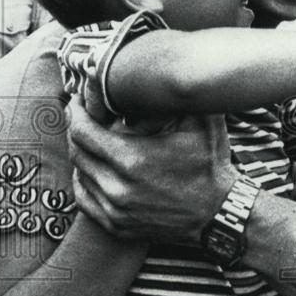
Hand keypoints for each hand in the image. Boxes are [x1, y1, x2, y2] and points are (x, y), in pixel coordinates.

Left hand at [67, 99, 236, 241]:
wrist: (219, 212)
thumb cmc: (210, 164)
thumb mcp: (202, 123)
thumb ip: (177, 96)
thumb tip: (159, 70)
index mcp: (132, 159)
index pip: (82, 131)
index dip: (76, 112)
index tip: (79, 101)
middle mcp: (118, 187)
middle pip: (77, 152)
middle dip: (77, 130)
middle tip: (84, 116)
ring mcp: (116, 210)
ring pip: (79, 175)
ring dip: (82, 154)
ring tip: (92, 139)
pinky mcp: (117, 225)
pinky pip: (84, 199)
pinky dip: (85, 181)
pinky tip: (95, 168)